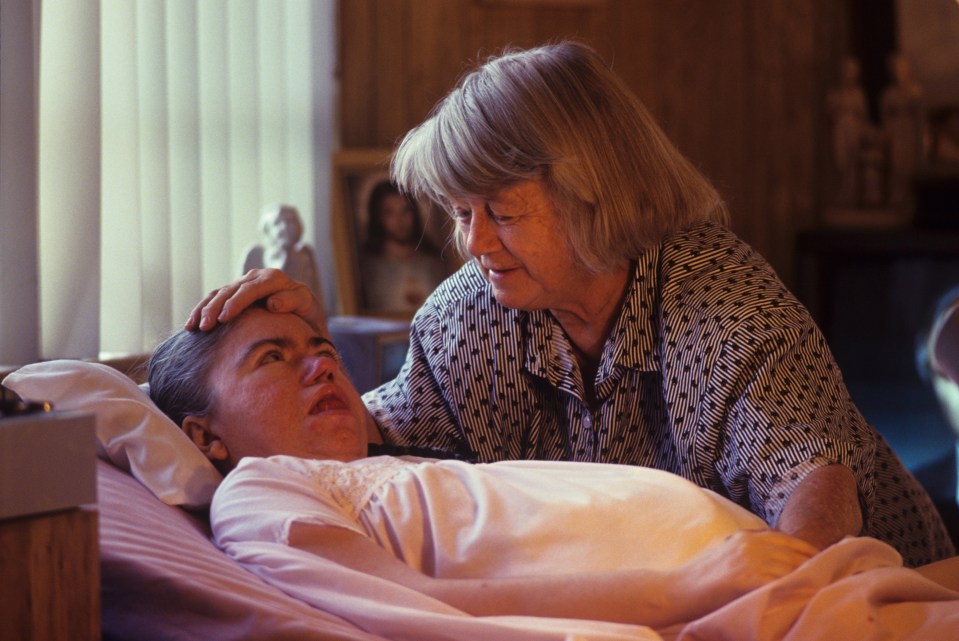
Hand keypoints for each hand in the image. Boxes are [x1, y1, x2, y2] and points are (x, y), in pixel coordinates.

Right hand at [185, 268, 325, 331]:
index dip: (236, 302)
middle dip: (216, 308)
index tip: (225, 318)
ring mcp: (244, 284)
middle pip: (231, 290)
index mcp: (275, 279)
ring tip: (194, 327)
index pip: (251, 289)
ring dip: (204, 310)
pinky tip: (191, 326)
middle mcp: (257, 277)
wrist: (304, 316)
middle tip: (206, 327)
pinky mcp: (234, 294)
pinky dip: (201, 311)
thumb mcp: (307, 306)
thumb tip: (272, 303)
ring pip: (219, 294)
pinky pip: (214, 299)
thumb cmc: (308, 314)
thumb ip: (293, 301)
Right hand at [673, 529, 817, 616]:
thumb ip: (754, 554)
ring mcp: (749, 558)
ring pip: (793, 568)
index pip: (793, 542)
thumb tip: (786, 566)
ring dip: (810, 582)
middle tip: (833, 583)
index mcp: (747, 535)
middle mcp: (751, 542)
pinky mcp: (746, 577)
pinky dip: (795, 591)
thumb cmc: (702, 581)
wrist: (676, 591)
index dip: (813, 556)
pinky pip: (781, 583)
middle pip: (798, 554)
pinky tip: (804, 601)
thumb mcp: (729, 556)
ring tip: (824, 594)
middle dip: (816, 569)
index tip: (828, 568)